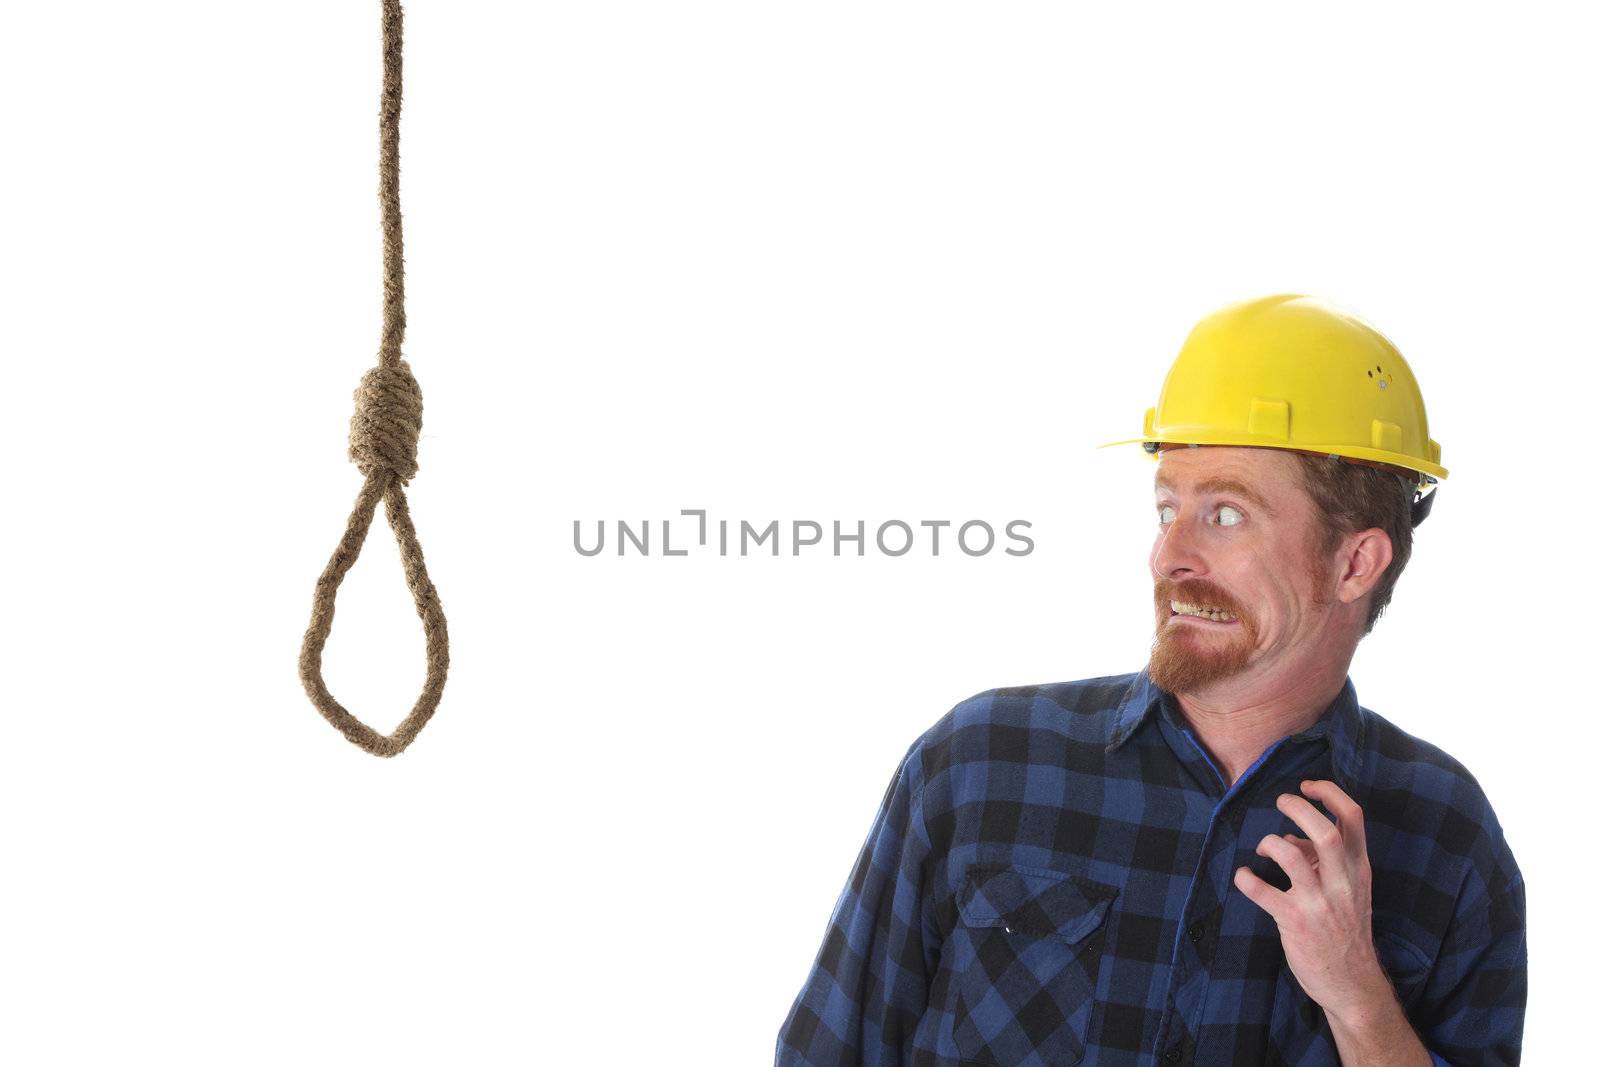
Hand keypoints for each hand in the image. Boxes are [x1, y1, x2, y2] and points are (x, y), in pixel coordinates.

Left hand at [1233, 779, 1390, 1023]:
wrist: (1353, 984)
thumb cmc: (1346, 931)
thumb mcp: (1349, 891)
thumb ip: (1324, 861)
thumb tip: (1290, 835)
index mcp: (1358, 870)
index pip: (1354, 819)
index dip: (1330, 793)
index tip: (1308, 785)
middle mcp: (1342, 883)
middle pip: (1324, 832)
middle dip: (1298, 808)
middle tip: (1280, 802)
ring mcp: (1319, 903)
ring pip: (1291, 855)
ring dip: (1270, 842)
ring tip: (1263, 848)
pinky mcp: (1294, 921)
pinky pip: (1262, 891)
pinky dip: (1246, 878)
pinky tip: (1243, 877)